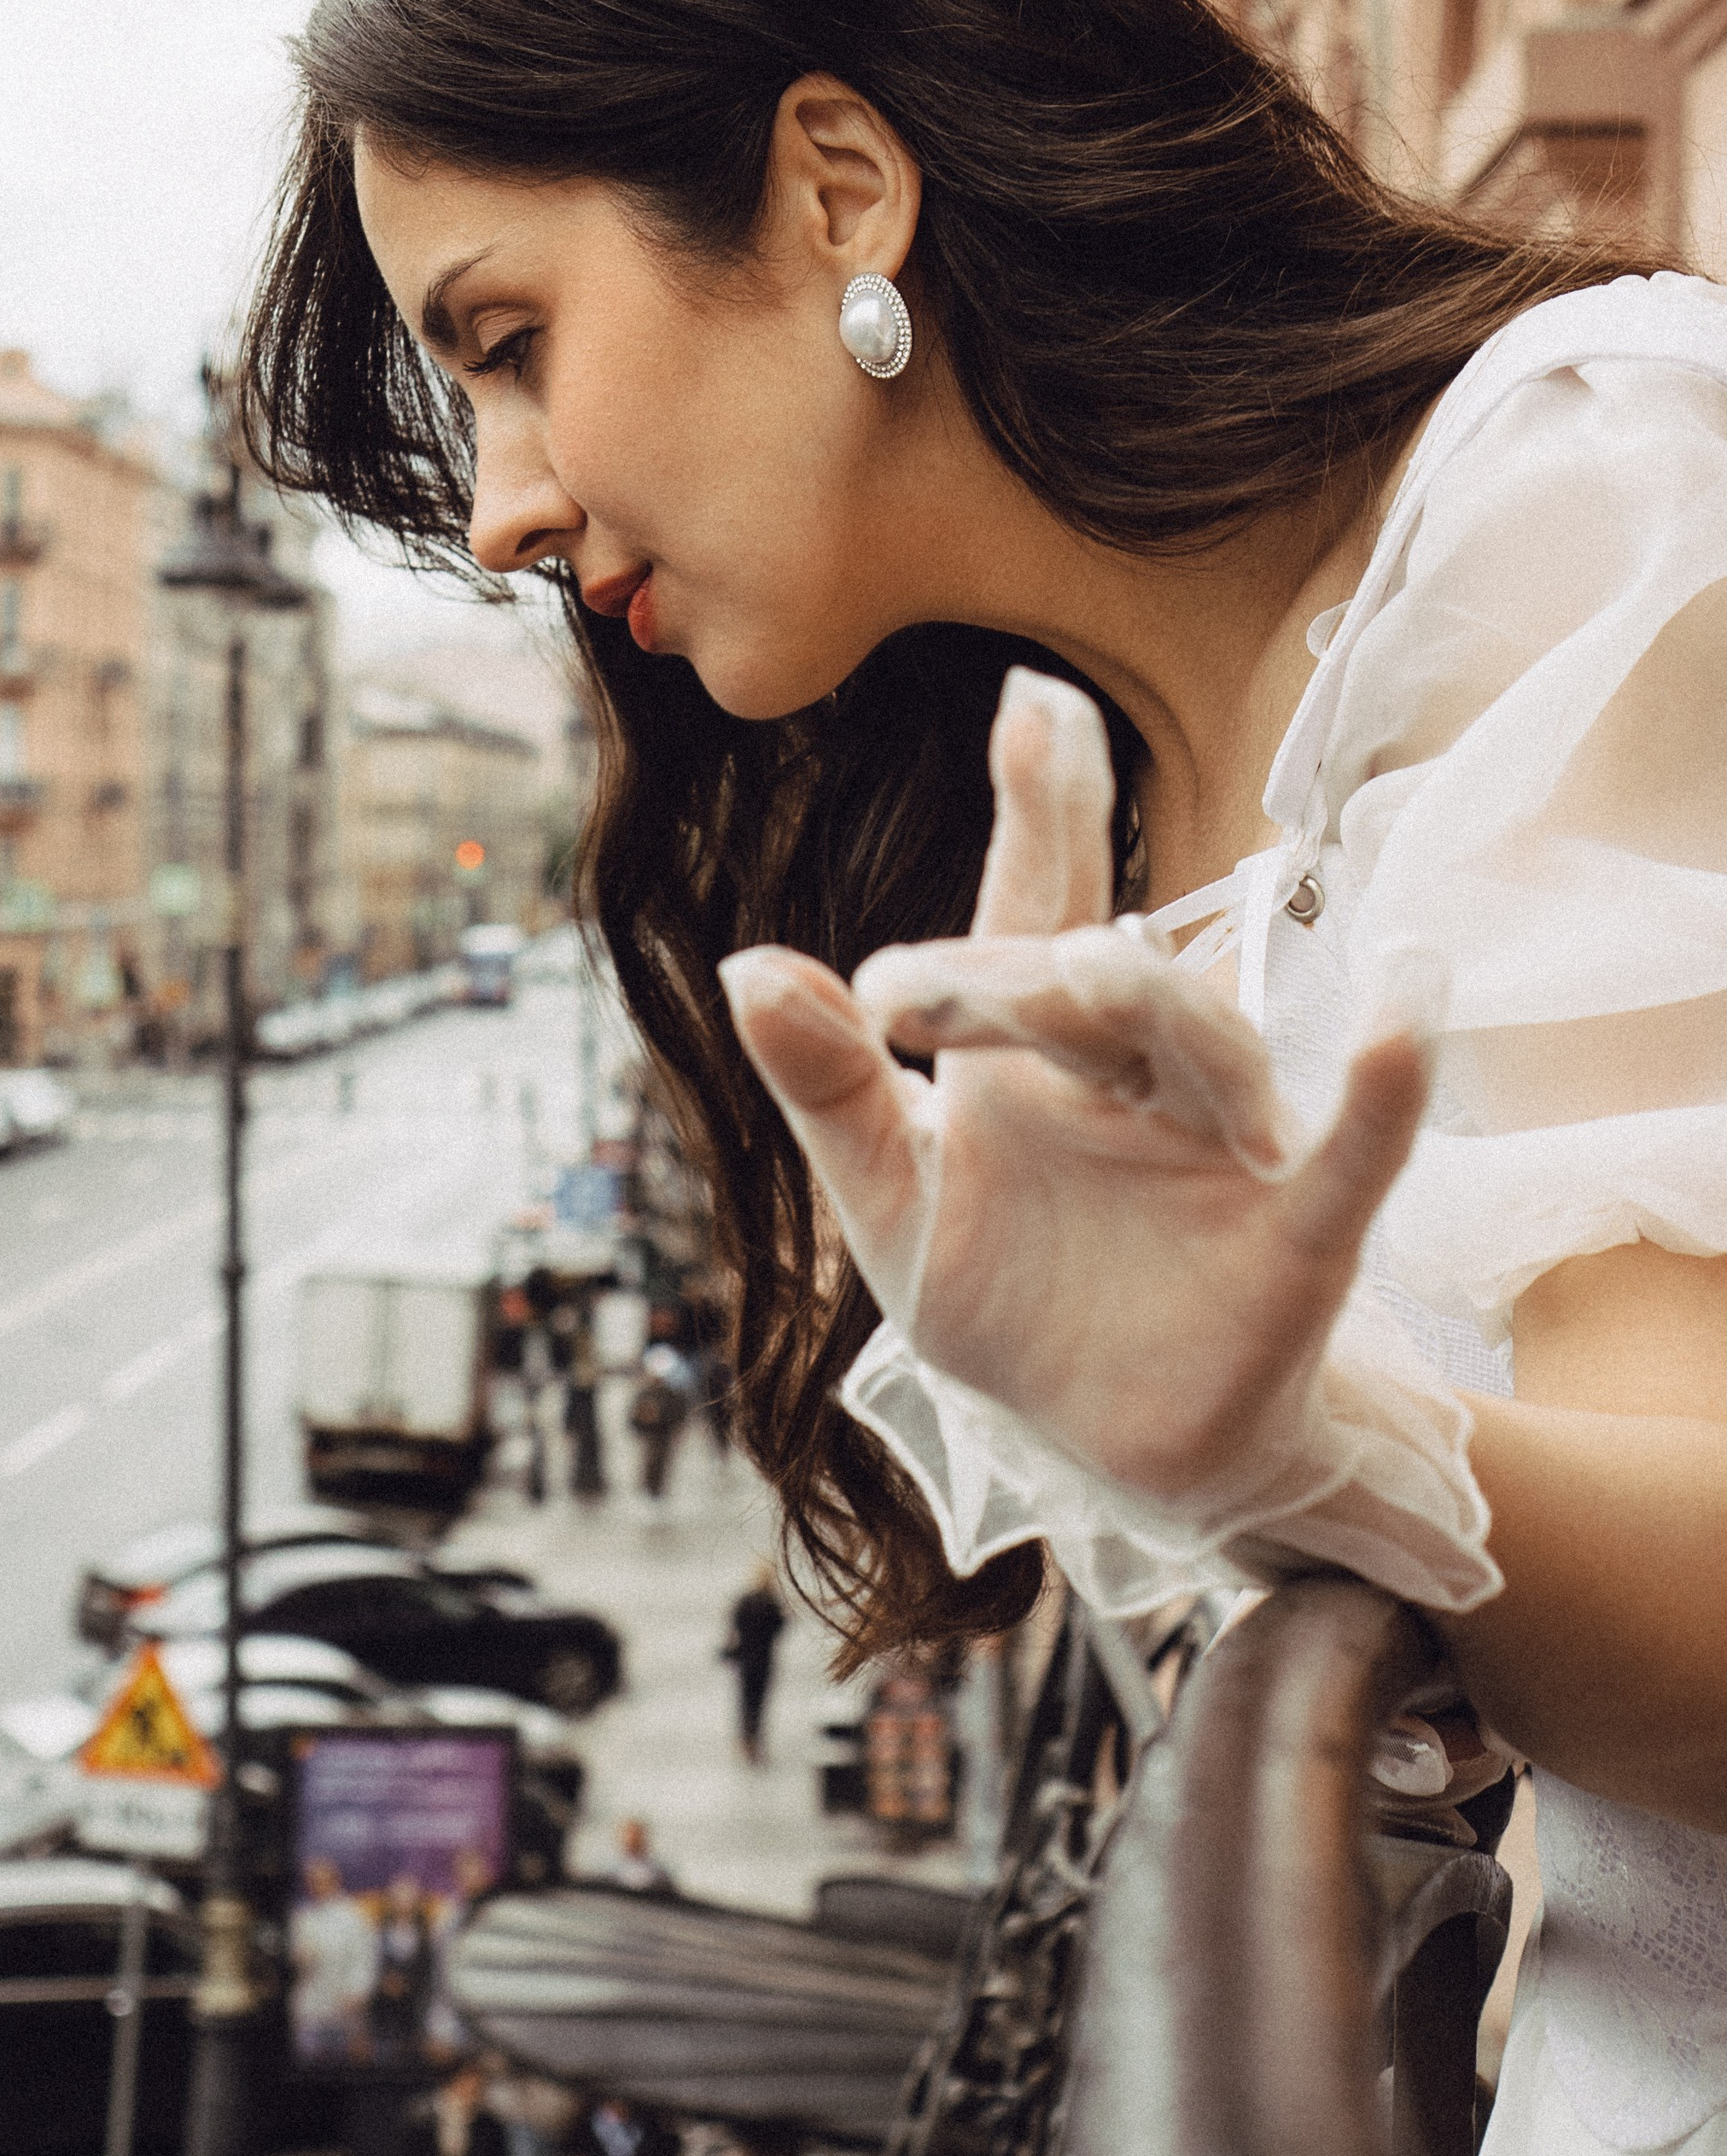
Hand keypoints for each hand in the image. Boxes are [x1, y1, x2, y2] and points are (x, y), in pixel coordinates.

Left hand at [717, 669, 1433, 1509]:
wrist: (1116, 1452)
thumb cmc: (1010, 1303)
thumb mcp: (893, 1204)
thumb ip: (829, 1088)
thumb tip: (744, 962)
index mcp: (1030, 1049)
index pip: (1031, 905)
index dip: (1039, 808)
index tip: (1032, 703)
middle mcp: (1137, 1070)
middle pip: (1086, 985)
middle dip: (1009, 974)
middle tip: (910, 984)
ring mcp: (1226, 1145)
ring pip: (1202, 1051)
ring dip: (1157, 1004)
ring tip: (1096, 963)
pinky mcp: (1301, 1236)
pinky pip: (1355, 1150)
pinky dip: (1387, 1083)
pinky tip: (1411, 996)